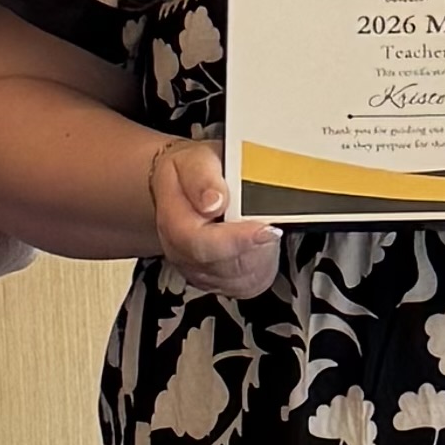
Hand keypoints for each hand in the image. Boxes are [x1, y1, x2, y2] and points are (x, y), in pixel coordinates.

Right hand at [150, 138, 283, 299]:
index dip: (237, 240)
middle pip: (224, 266)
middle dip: (257, 247)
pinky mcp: (219, 283)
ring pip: (240, 280)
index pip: (200, 243)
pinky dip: (263, 266)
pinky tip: (262, 245)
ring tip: (265, 229)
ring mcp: (198, 272)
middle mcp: (181, 253)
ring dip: (262, 256)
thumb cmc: (192, 172)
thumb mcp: (195, 159)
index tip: (266, 229)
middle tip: (272, 224)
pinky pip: (248, 285)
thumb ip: (202, 177)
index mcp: (172, 221)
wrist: (184, 186)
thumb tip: (213, 201)